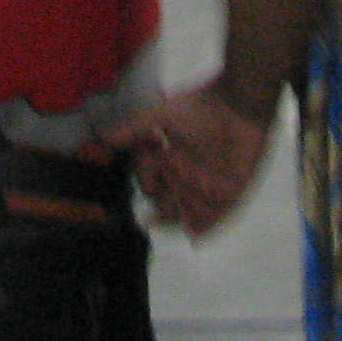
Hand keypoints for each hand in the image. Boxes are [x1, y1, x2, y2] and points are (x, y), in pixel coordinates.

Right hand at [100, 82, 270, 235]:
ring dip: (177, 221)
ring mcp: (209, 185)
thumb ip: (135, 128)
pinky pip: (218, 216)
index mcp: (171, 156)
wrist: (238, 103)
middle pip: (170, 201)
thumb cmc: (200, 106)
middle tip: (148, 219)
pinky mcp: (231, 192)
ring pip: (190, 211)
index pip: (152, 177)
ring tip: (164, 227)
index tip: (144, 179)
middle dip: (159, 212)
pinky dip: (206, 227)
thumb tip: (102, 137)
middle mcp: (188, 174)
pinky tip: (194, 237)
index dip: (145, 181)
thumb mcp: (162, 114)